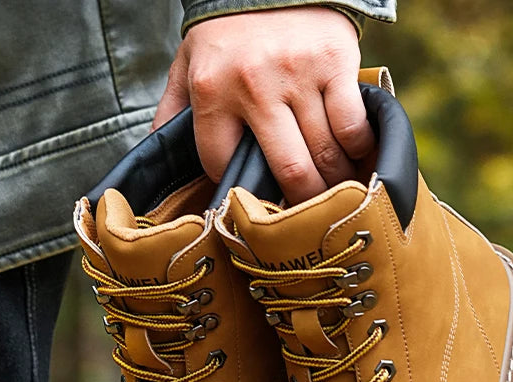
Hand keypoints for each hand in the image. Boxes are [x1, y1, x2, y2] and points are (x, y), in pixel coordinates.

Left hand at [153, 7, 374, 204]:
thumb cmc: (227, 34)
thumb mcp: (187, 66)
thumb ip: (171, 113)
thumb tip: (155, 158)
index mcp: (212, 89)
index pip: (223, 164)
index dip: (238, 186)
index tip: (251, 193)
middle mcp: (254, 83)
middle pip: (287, 169)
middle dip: (301, 203)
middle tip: (308, 216)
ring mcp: (298, 72)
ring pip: (323, 153)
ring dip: (333, 182)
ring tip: (334, 193)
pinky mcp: (335, 61)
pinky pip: (351, 124)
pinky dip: (357, 148)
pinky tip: (354, 154)